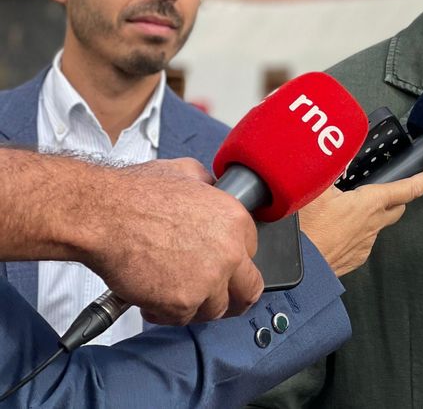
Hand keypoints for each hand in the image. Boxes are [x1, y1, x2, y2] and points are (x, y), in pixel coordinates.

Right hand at [84, 158, 262, 325]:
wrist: (102, 215)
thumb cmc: (134, 195)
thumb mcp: (185, 172)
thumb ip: (208, 186)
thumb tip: (211, 188)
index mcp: (234, 220)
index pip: (252, 252)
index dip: (233, 261)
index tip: (222, 267)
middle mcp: (229, 252)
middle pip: (249, 290)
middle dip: (233, 297)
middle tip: (215, 297)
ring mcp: (208, 281)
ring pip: (215, 309)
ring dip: (196, 306)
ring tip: (172, 292)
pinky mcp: (182, 303)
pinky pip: (182, 319)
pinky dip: (165, 313)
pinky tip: (151, 297)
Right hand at [300, 166, 422, 276]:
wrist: (297, 269)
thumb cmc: (306, 228)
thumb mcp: (317, 188)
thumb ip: (332, 169)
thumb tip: (339, 153)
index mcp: (371, 203)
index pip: (410, 188)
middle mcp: (374, 224)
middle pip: (397, 207)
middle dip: (397, 197)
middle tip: (384, 189)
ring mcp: (366, 244)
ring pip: (378, 225)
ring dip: (370, 216)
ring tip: (344, 210)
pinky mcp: (356, 258)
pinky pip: (362, 240)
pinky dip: (355, 232)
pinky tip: (335, 229)